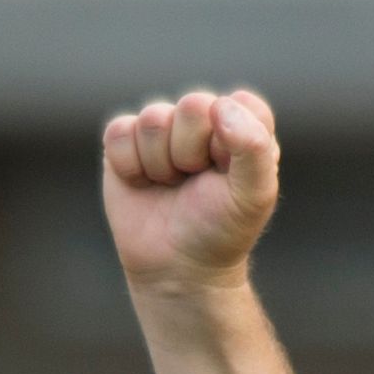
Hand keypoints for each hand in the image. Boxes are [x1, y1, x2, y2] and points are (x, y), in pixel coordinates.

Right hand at [101, 87, 280, 295]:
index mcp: (243, 123)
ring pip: (153, 119)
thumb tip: (217, 105)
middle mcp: (203, 119)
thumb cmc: (221, 231)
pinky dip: (129, 166)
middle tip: (194, 182)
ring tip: (170, 185)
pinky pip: (120, 133)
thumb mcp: (254, 195)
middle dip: (191, 152)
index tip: (227, 175)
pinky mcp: (125, 141)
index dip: (230, 142)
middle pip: (192, 105)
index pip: (239, 103)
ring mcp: (162, 127)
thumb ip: (254, 146)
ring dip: (160, 163)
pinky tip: (143, 184)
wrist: (177, 269)